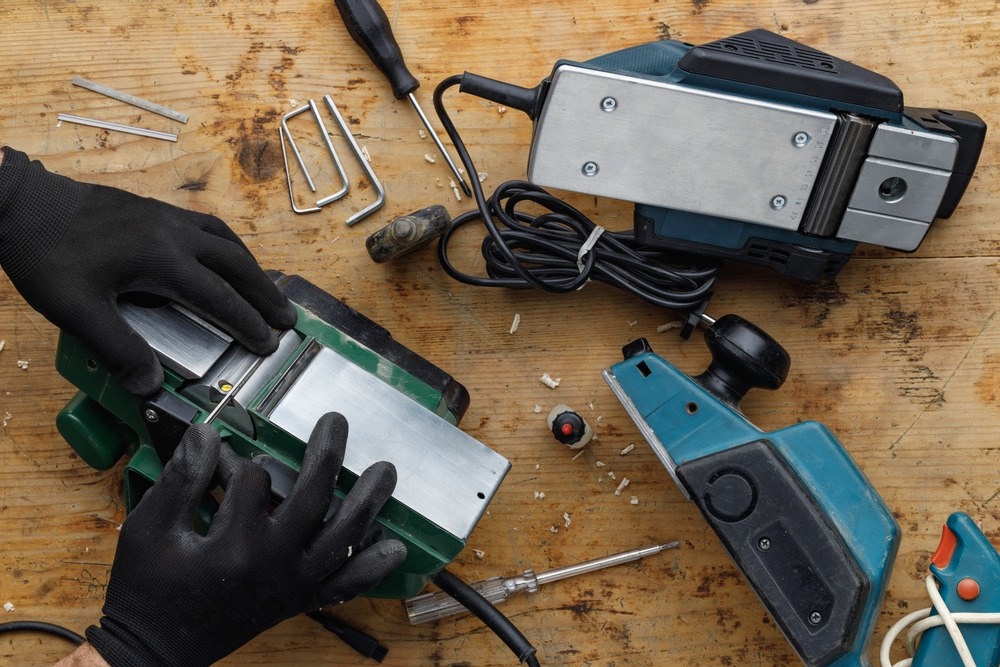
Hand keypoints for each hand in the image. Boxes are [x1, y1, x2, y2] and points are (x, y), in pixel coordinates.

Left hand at [0, 147, 295, 394]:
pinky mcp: (154, 210)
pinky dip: (229, 246)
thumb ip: (117, 347)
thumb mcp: (76, 309)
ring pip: (226, 240)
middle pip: (236, 264)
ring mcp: (166, 218)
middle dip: (264, 294)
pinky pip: (208, 227)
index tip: (268, 343)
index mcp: (163, 258)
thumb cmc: (46, 254)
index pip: (219, 296)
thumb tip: (150, 384)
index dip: (247, 322)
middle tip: (286, 318)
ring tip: (265, 288)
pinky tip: (222, 256)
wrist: (21, 203)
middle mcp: (175, 234)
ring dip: (251, 267)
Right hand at [85, 412, 406, 666]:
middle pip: (314, 498)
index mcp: (233, 544)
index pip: (253, 481)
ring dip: (367, 503)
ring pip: (342, 539)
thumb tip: (205, 433)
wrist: (152, 651)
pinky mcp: (297, 601)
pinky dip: (369, 568)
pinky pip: (343, 586)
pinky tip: (394, 549)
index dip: (238, 460)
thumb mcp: (149, 528)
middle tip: (336, 422)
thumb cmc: (147, 589)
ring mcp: (292, 585)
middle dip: (327, 454)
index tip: (222, 453)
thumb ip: (180, 478)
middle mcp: (273, 564)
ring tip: (385, 472)